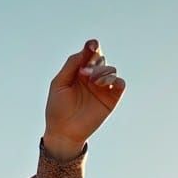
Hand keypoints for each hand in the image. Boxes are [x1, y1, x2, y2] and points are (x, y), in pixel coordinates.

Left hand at [43, 38, 125, 152]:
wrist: (63, 132)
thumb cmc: (57, 108)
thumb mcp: (59, 84)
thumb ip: (71, 65)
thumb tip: (86, 49)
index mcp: (79, 72)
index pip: (89, 54)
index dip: (92, 47)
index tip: (92, 46)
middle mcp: (92, 77)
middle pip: (100, 59)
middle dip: (94, 63)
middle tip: (85, 73)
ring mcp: (102, 87)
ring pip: (111, 69)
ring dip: (103, 72)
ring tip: (93, 82)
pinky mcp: (111, 98)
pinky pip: (120, 84)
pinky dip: (117, 80)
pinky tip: (108, 83)